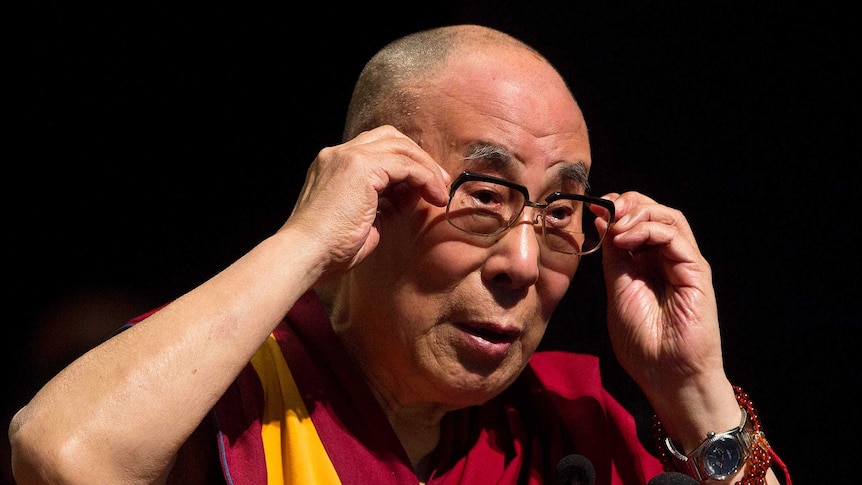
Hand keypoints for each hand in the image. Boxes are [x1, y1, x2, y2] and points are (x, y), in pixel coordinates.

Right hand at [283, 125, 450, 284]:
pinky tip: (433, 196)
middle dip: (419, 158)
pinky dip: (424, 177)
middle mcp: (337, 154)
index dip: (405, 163)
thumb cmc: (327, 250)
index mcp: (332, 166)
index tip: (423, 186)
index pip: (376, 148)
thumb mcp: (361, 220)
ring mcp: (347, 157)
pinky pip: (405, 164)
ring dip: (426, 168)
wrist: (304, 256)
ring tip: (440, 192)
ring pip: (401, 147)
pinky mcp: (360, 167)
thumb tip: (408, 196)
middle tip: (439, 183)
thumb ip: (382, 202)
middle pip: (390, 137)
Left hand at [599, 192, 723, 396]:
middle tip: (605, 209)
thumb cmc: (643, 342)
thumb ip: (613, 255)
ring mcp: (684, 263)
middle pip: (654, 211)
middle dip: (628, 204)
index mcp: (647, 262)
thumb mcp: (617, 289)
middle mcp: (667, 258)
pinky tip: (627, 239)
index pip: (636, 220)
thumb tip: (603, 221)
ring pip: (668, 217)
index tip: (594, 208)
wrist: (667, 374)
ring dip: (638, 213)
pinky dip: (649, 229)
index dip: (616, 209)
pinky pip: (676, 236)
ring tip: (616, 227)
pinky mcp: (696, 271)